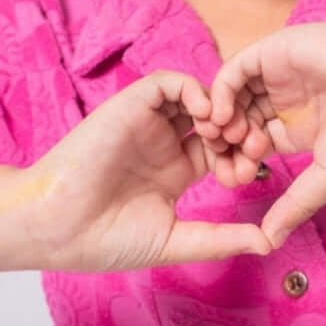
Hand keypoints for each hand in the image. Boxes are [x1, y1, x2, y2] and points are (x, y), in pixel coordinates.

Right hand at [20, 71, 272, 270]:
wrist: (56, 227)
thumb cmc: (106, 240)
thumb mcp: (175, 240)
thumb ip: (221, 238)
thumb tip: (269, 242)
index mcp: (176, 171)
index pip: (223, 150)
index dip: (242, 157)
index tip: (249, 175)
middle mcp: (165, 143)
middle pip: (217, 120)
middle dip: (239, 130)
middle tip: (249, 147)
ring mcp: (148, 123)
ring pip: (198, 97)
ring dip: (221, 108)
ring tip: (226, 133)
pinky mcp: (131, 106)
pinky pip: (169, 83)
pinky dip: (194, 90)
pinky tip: (205, 116)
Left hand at [199, 15, 325, 247]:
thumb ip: (297, 203)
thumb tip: (271, 242)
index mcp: (300, 128)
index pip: (253, 146)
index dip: (239, 164)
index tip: (237, 181)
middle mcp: (286, 101)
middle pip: (238, 123)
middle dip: (226, 146)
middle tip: (224, 162)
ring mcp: (279, 75)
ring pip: (232, 97)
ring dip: (220, 120)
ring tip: (223, 139)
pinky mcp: (275, 51)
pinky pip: (235, 70)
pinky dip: (221, 92)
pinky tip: (223, 115)